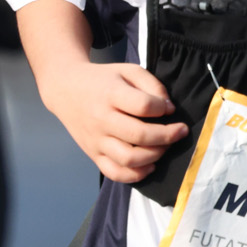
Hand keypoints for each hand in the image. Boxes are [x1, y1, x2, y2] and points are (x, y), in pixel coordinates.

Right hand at [40, 60, 187, 183]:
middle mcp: (101, 119)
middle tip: (180, 131)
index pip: (143, 106)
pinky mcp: (93, 154)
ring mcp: (96, 140)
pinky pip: (115, 173)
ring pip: (129, 158)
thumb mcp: (128, 71)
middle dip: (167, 135)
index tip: (168, 108)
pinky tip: (150, 165)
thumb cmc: (103, 80)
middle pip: (139, 135)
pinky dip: (137, 175)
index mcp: (110, 94)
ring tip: (165, 146)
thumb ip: (152, 85)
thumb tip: (169, 109)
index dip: (162, 108)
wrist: (65, 89)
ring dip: (155, 155)